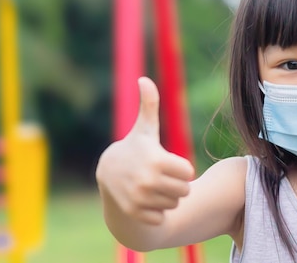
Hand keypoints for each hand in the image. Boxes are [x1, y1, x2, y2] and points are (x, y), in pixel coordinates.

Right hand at [96, 77, 194, 224]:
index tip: (167, 163)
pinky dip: (156, 210)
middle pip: (184, 190)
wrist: (108, 173)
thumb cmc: (135, 147)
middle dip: (176, 183)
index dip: (180, 168)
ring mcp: (141, 199)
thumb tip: (144, 79)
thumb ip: (150, 104)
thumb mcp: (145, 128)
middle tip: (161, 176)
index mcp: (157, 161)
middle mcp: (149, 182)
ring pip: (173, 204)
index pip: (188, 172)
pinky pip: (160, 217)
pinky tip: (145, 198)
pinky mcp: (136, 213)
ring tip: (153, 185)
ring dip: (167, 197)